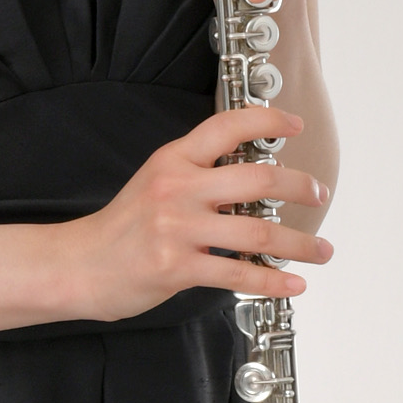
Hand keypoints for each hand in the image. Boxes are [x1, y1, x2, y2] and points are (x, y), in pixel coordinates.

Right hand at [63, 107, 333, 317]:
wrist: (82, 264)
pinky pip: (238, 273)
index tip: (294, 124)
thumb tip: (254, 179)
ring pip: (256, 232)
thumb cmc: (124, 226)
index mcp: (173, 159)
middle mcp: (177, 188)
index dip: (266, 120)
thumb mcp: (155, 181)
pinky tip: (293, 282)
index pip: (225, 126)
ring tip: (320, 250)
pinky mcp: (177, 266)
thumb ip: (198, 174)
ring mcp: (177, 228)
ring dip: (299, 243)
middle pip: (256, 179)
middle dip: (299, 186)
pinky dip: (273, 280)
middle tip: (319, 193)